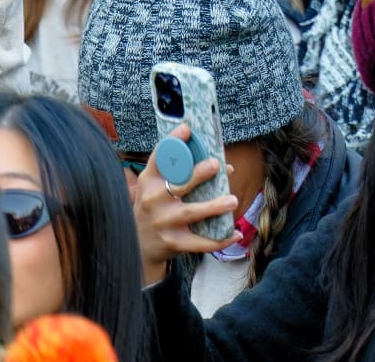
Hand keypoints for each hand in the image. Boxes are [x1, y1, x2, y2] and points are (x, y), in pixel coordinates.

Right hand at [132, 126, 237, 280]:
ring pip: (190, 213)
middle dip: (196, 175)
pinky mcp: (172, 243)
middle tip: (216, 164)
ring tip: (232, 200)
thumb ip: (183, 174)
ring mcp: (162, 223)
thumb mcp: (157, 187)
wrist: (138, 245)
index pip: (158, 159)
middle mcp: (153, 201)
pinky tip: (236, 234)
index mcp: (149, 183)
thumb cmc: (156, 207)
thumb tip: (224, 165)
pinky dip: (218, 240)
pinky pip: (198, 242)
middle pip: (177, 187)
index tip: (187, 128)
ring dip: (213, 207)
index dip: (172, 143)